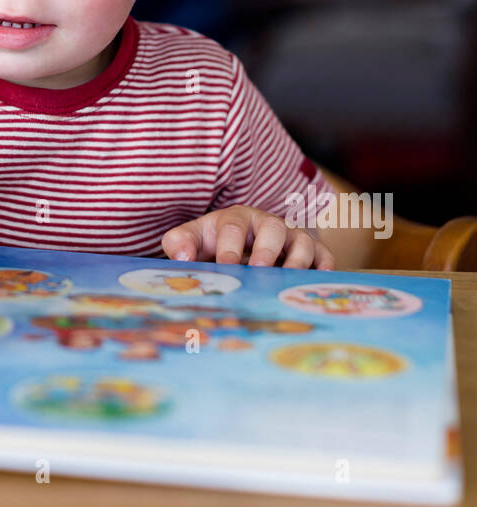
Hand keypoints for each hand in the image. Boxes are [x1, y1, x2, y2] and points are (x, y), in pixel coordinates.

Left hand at [161, 205, 334, 268]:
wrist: (242, 246)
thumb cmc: (215, 244)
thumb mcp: (194, 239)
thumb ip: (180, 243)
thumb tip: (183, 258)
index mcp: (236, 219)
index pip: (233, 227)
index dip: (229, 246)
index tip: (224, 267)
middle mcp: (267, 225)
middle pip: (273, 228)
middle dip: (267, 250)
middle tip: (259, 272)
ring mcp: (292, 237)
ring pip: (303, 241)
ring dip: (298, 260)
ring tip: (288, 280)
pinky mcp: (312, 253)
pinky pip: (325, 257)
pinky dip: (324, 269)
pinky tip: (316, 287)